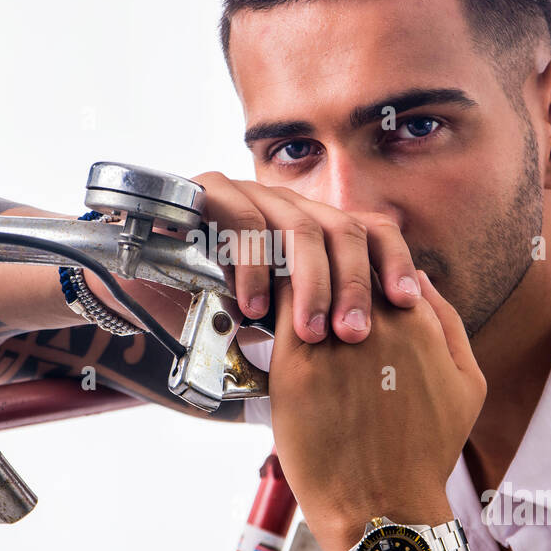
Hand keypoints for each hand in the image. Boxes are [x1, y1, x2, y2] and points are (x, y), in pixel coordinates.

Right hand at [191, 172, 421, 343]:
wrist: (143, 293)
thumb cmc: (218, 316)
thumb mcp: (280, 327)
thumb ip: (320, 328)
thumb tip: (385, 356)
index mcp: (316, 232)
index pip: (373, 232)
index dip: (395, 262)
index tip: (407, 304)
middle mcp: (290, 207)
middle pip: (344, 229)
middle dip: (353, 284)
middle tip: (353, 333)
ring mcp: (252, 195)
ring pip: (300, 226)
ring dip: (309, 283)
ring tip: (307, 332)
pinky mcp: (209, 193)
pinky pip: (243, 220)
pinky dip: (253, 266)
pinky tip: (252, 309)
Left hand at [267, 270, 485, 550]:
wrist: (383, 507)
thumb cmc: (425, 451)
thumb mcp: (467, 384)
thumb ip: (449, 324)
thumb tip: (419, 277)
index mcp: (417, 322)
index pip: (378, 257)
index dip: (355, 259)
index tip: (338, 268)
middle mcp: (376, 324)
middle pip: (340, 259)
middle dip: (321, 256)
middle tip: (300, 260)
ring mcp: (334, 343)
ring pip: (304, 277)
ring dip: (292, 270)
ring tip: (274, 272)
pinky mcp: (295, 366)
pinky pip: (275, 310)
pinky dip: (267, 297)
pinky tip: (258, 298)